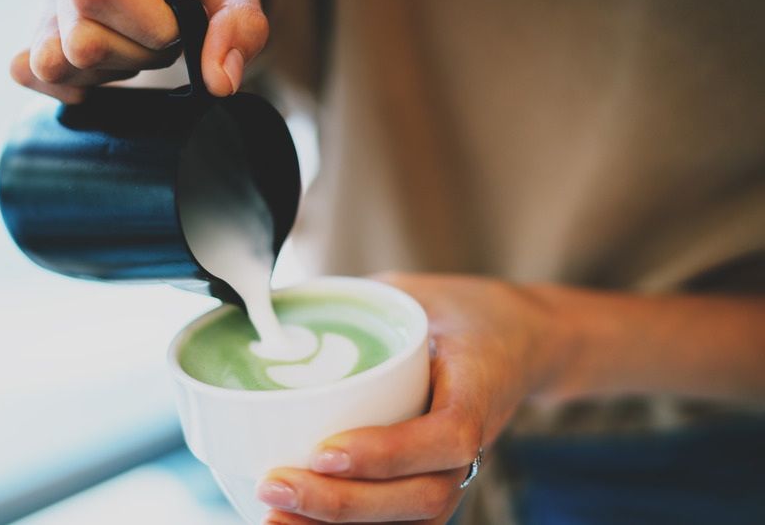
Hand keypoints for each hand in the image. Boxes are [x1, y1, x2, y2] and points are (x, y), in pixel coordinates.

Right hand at [10, 0, 267, 102]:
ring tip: (134, 41)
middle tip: (163, 32)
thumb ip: (239, 22)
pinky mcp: (35, 30)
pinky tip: (109, 65)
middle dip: (139, 53)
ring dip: (110, 70)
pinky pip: (26, 71)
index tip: (178, 14)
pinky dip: (74, 84)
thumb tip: (219, 81)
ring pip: (51, 63)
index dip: (152, 24)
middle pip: (78, 42)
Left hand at [255, 272, 567, 523]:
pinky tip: (297, 524)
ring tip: (273, 516)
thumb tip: (274, 305)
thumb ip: (357, 298)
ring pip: (411, 519)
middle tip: (274, 484)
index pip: (448, 435)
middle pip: (423, 496)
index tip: (324, 451)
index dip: (388, 452)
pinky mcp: (435, 482)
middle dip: (343, 503)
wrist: (516, 339)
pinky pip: (402, 521)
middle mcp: (475, 441)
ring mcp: (457, 469)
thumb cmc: (457, 312)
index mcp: (478, 385)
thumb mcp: (414, 290)